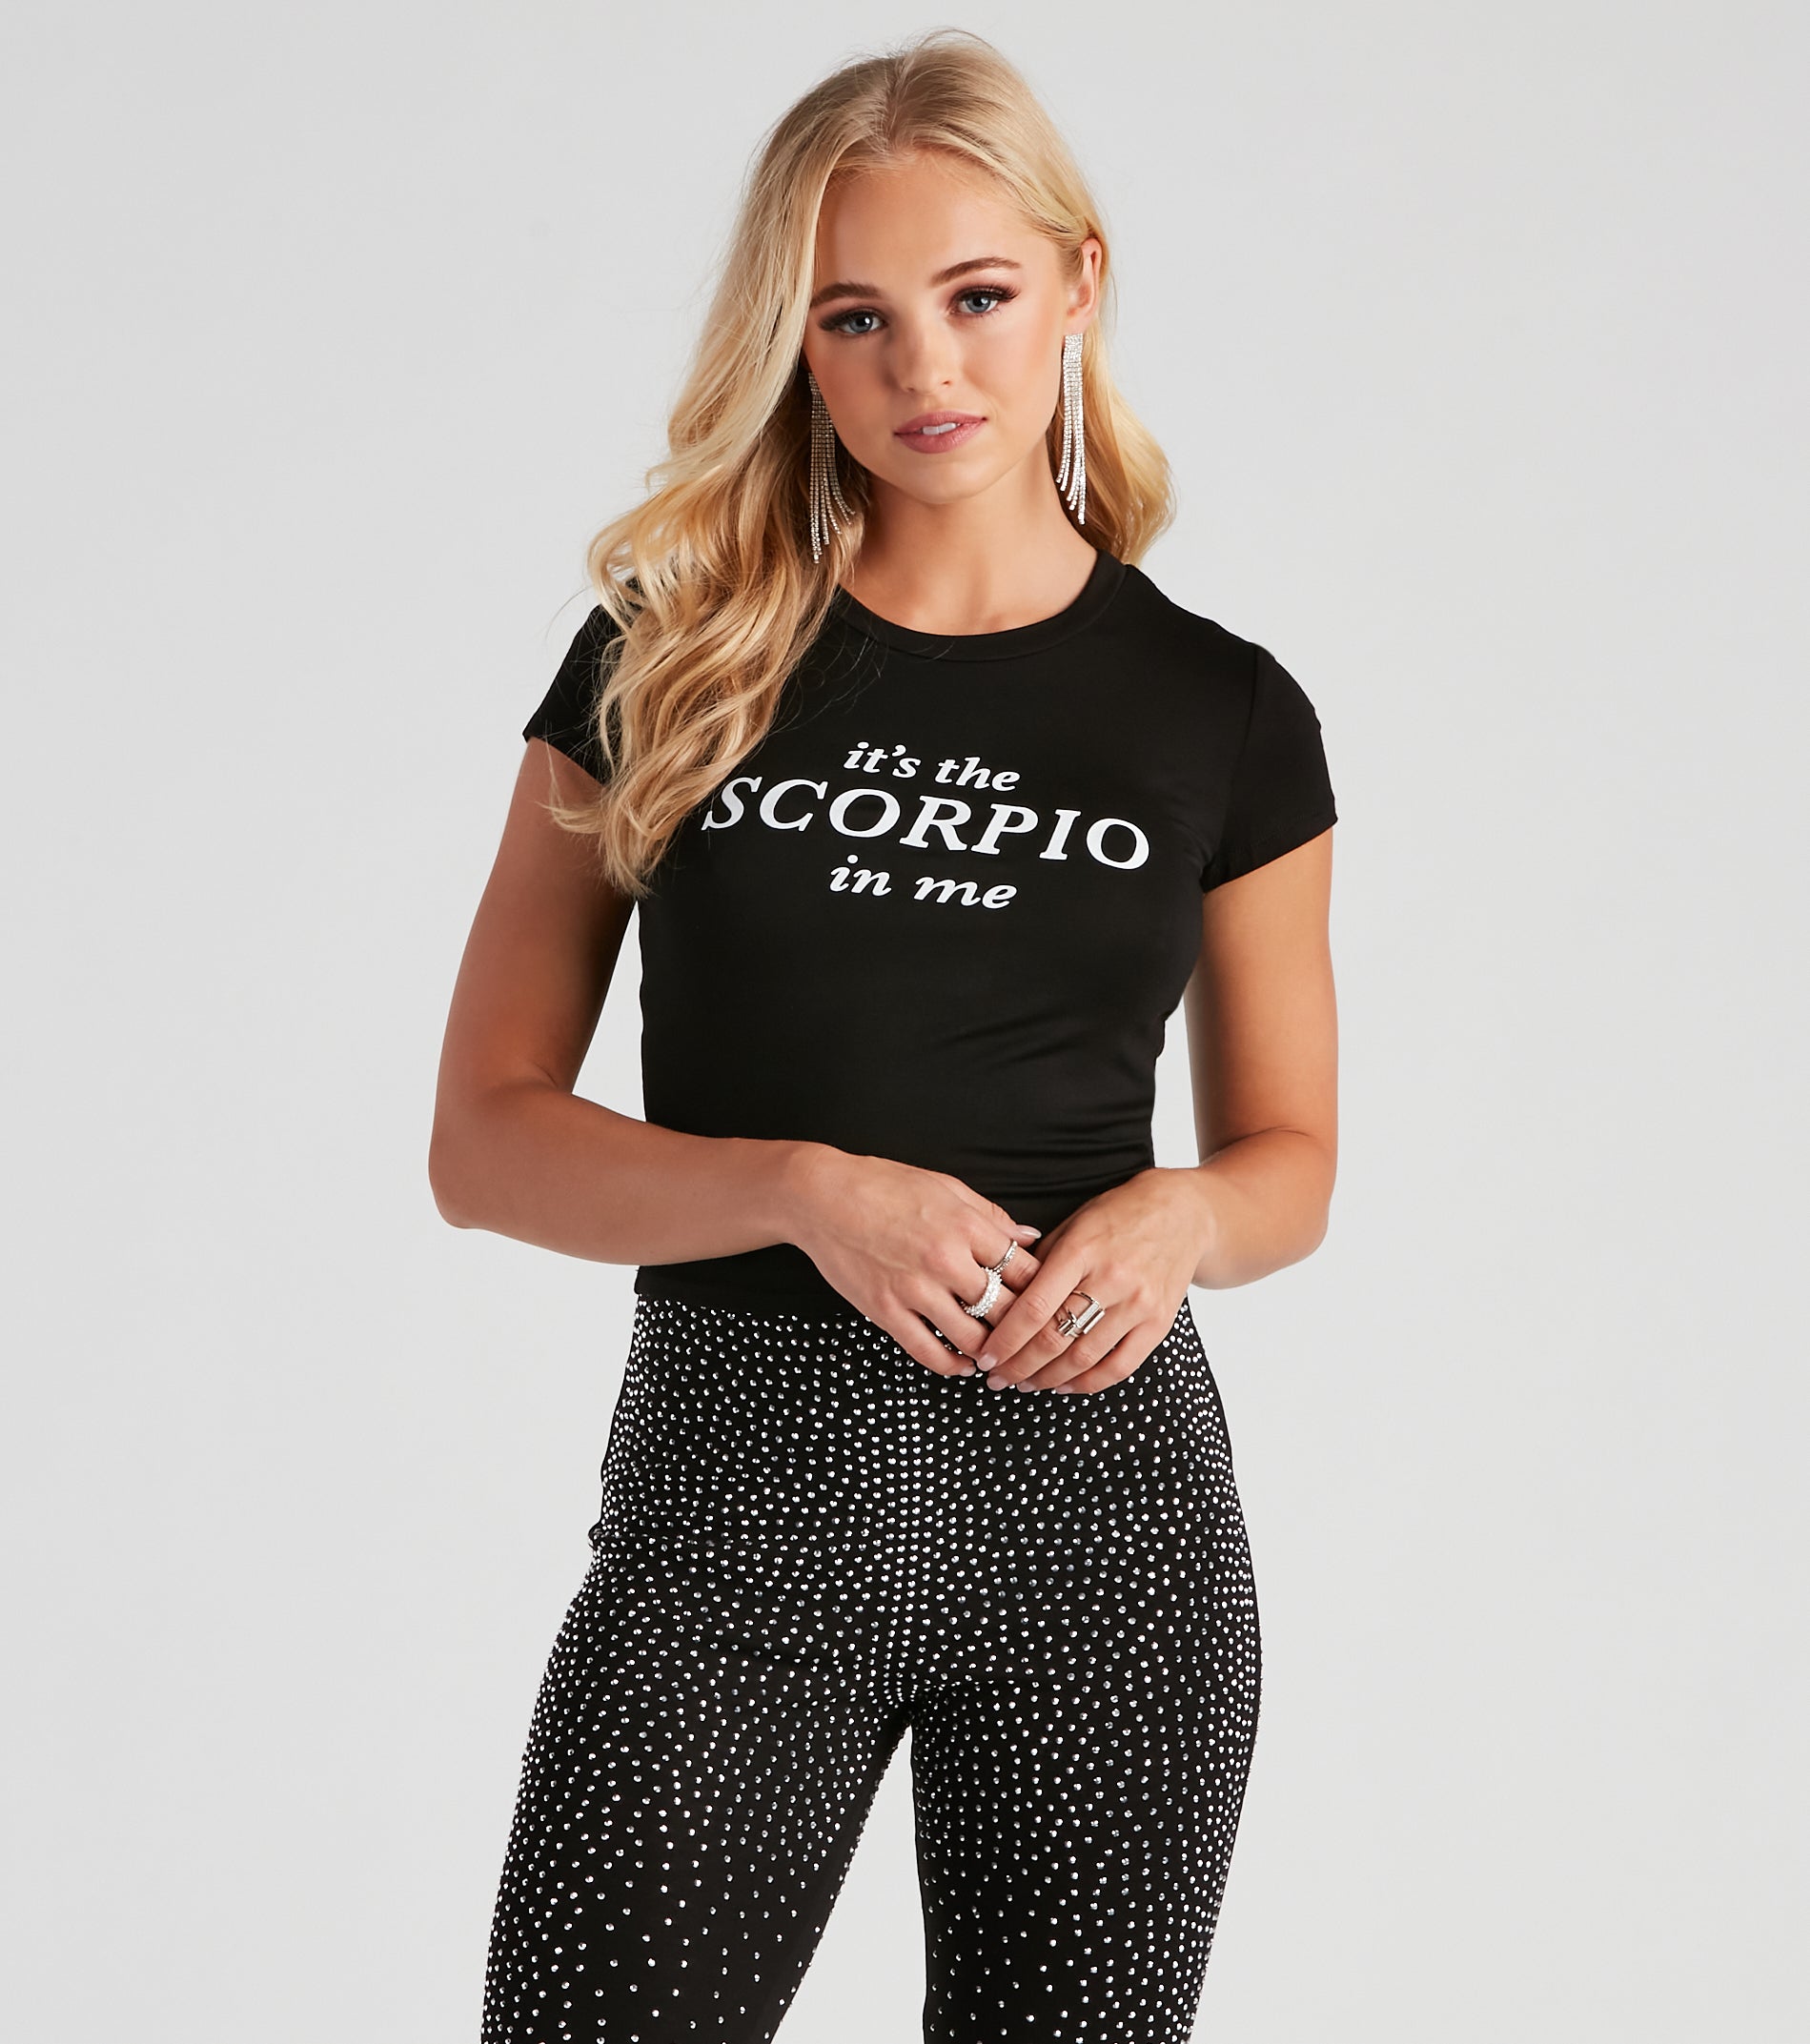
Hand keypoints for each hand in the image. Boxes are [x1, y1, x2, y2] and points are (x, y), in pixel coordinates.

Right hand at [786, 1147, 1044, 1376]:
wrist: (822, 1196)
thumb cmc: (885, 1185)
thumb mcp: (946, 1187)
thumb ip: (990, 1216)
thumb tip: (1030, 1237)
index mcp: (966, 1225)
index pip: (1025, 1270)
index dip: (1044, 1290)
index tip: (1050, 1302)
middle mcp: (945, 1260)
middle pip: (1005, 1309)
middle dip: (1024, 1328)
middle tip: (1034, 1340)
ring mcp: (914, 1288)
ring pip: (972, 1337)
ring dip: (991, 1352)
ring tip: (1002, 1356)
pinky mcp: (885, 1310)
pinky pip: (927, 1351)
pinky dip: (951, 1365)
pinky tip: (963, 1365)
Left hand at [971, 1168, 1212, 1392]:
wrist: (1183, 1213)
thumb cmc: (1119, 1215)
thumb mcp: (1073, 1224)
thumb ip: (1040, 1262)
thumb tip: (1001, 1299)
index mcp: (1082, 1251)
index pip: (1035, 1308)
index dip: (1005, 1340)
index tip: (985, 1356)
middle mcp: (1112, 1279)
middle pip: (1056, 1338)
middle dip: (1019, 1366)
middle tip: (997, 1377)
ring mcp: (1139, 1304)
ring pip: (1083, 1358)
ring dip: (1047, 1379)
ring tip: (1024, 1383)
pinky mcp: (1159, 1323)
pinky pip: (1120, 1367)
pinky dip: (1087, 1384)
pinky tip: (1063, 1386)